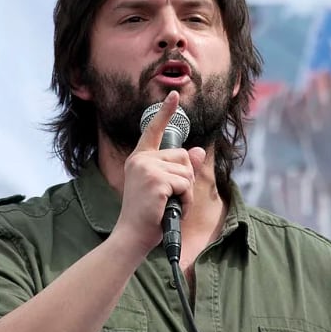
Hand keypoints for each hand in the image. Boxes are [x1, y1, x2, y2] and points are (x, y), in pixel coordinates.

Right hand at [114, 91, 205, 252]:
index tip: (174, 94)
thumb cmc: (148, 215)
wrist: (133, 236)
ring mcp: (148, 168)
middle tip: (170, 197)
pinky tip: (170, 209)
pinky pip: (186, 184)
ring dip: (186, 192)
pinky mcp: (156, 180)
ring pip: (187, 172)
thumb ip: (180, 169)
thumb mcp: (166, 188)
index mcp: (140, 159)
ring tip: (169, 205)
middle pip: (184, 156)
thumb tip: (197, 150)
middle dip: (186, 178)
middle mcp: (141, 159)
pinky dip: (185, 200)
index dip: (165, 111)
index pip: (154, 130)